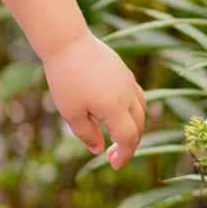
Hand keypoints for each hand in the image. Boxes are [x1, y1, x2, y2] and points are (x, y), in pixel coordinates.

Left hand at [42, 32, 145, 168]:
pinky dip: (133, 111)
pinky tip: (118, 114)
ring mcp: (127, 81)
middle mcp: (127, 95)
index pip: (128, 138)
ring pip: (141, 110)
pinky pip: (136, 96)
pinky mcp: (123, 71)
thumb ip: (86, 133)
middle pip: (139, 127)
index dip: (124, 154)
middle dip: (129, 145)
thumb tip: (99, 149)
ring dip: (134, 128)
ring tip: (117, 137)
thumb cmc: (65, 78)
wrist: (67, 42)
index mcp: (115, 108)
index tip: (113, 165)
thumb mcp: (70, 112)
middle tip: (112, 156)